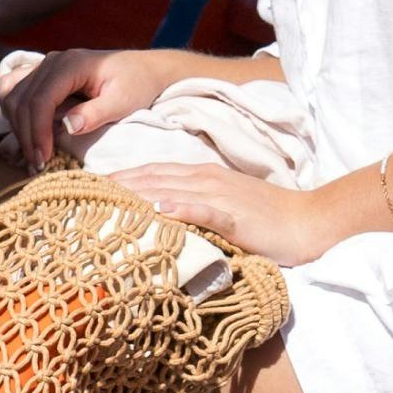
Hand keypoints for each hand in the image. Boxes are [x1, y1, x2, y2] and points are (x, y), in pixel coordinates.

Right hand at [0, 46, 186, 172]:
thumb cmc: (136, 85)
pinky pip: (14, 90)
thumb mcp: (124, 101)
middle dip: (26, 136)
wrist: (141, 69)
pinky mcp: (41, 75)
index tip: (43, 159)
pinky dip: (14, 113)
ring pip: (12, 96)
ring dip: (17, 127)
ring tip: (33, 154)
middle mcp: (52, 61)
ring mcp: (44, 66)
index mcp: (71, 65)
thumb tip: (67, 127)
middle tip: (37, 166)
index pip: (41, 99)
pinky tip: (25, 133)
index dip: (38, 131)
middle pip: (22, 100)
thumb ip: (96, 113)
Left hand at [109, 163, 346, 266]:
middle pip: (152, 179)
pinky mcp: (237, 217)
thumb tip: (161, 216)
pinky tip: (161, 212)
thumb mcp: (225, 207)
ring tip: (105, 201)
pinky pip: (205, 211)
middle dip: (117, 186)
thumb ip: (195, 207)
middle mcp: (206, 179)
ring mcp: (222, 196)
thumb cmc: (268, 219)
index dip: (120, 178)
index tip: (89, 186)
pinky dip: (182, 209)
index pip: (152, 172)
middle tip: (82, 196)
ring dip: (137, 195)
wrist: (310, 220)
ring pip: (171, 191)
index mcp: (202, 176)